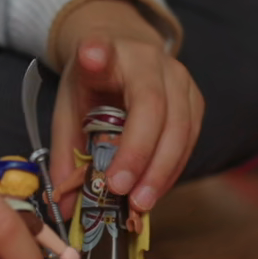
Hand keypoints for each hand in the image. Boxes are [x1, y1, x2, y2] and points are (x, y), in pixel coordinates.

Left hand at [48, 0, 204, 218]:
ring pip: (180, 126)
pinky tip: (154, 189)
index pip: (101, 49)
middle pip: (153, 106)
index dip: (97, 54)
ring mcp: (178, 76)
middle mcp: (148, 58)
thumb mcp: (68, 108)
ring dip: (161, 170)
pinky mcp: (194, 97)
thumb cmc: (94, 83)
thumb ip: (65, 155)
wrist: (124, 51)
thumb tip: (62, 209)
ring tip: (140, 203)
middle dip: (139, 154)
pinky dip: (172, 168)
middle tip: (121, 192)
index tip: (90, 55)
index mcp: (106, 51)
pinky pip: (190, 137)